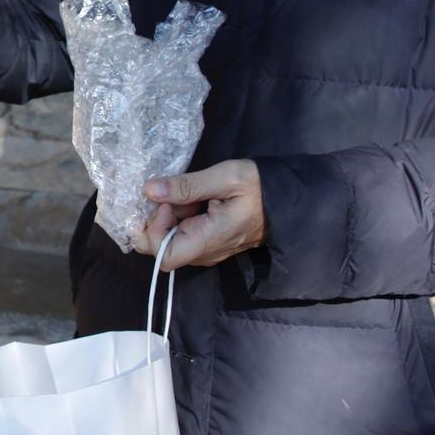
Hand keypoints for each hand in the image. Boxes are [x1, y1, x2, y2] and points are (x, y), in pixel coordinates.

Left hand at [133, 159, 264, 268]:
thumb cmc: (259, 187)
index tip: (164, 203)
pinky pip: (180, 233)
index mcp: (208, 241)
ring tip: (177, 192)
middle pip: (160, 249)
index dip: (154, 232)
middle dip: (152, 222)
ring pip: (168, 240)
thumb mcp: (225, 178)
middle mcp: (203, 252)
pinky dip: (174, 215)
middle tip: (162, 195)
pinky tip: (184, 197)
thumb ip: (187, 186)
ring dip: (164, 216)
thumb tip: (149, 190)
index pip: (163, 256)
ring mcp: (205, 247)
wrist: (285, 199)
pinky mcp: (206, 239)